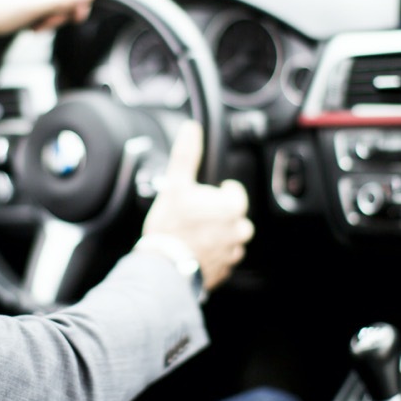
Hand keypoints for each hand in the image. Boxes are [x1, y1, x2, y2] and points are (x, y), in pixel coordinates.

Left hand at [0, 0, 94, 60]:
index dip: (78, 3)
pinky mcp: (20, 1)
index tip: (76, 17)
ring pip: (51, 7)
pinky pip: (38, 12)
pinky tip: (28, 28)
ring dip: (47, 20)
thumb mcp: (39, 3)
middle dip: (59, 15)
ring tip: (34, 27)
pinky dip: (37, 22)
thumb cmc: (0, 8)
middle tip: (46, 24)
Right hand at [139, 120, 253, 294]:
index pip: (235, 193)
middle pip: (234, 216)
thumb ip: (186, 155)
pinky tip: (195, 251)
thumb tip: (191, 129)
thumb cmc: (171, 226)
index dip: (219, 192)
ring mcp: (232, 253)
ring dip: (218, 235)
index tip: (204, 196)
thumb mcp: (175, 184)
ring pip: (231, 238)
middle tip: (196, 216)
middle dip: (219, 214)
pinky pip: (224, 258)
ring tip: (195, 234)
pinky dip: (214, 254)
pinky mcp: (224, 271)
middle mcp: (238, 232)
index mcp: (232, 208)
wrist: (162, 268)